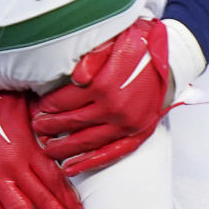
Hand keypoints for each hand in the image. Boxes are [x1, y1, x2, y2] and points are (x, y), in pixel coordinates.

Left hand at [31, 17, 170, 174]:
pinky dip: (89, 162)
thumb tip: (76, 78)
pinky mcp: (138, 133)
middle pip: (73, 122)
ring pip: (87, 141)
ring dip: (63, 148)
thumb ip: (93, 58)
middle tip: (35, 128)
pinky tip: (71, 168)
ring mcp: (127, 124)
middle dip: (49, 127)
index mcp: (105, 85)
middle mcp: (115, 108)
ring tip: (46, 149)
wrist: (173, 59)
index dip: (48, 105)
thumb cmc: (141, 46)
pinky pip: (110, 153)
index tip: (37, 107)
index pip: (65, 100)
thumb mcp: (115, 41)